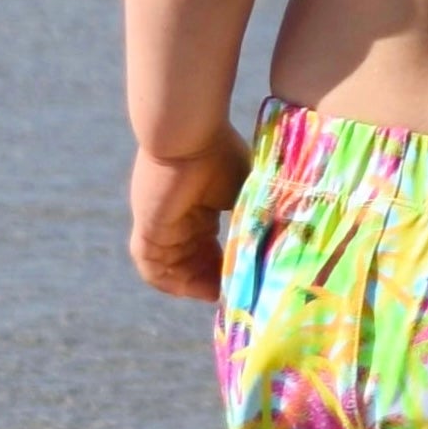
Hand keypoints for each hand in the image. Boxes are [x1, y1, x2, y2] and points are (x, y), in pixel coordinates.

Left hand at [130, 124, 251, 301]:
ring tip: (217, 294)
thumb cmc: (218, 153)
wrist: (186, 134)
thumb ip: (254, 213)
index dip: (225, 264)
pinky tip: (192, 289)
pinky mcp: (147, 230)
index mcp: (200, 208)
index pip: (209, 246)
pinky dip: (170, 281)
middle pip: (192, 260)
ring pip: (173, 267)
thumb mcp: (243, 189)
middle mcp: (178, 219)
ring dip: (193, 283)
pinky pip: (152, 266)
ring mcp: (160, 226)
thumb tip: (280, 238)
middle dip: (211, 279)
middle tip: (234, 294)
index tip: (244, 278)